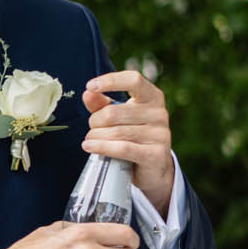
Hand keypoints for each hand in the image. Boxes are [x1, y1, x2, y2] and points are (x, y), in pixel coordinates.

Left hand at [82, 69, 173, 214]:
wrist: (154, 168)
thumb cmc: (134, 136)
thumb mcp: (118, 117)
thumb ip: (102, 104)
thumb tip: (88, 93)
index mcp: (152, 97)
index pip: (133, 80)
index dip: (110, 81)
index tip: (90, 86)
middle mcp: (160, 113)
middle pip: (114, 112)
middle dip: (95, 121)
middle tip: (92, 129)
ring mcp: (160, 134)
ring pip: (116, 132)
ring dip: (96, 137)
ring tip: (89, 140)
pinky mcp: (156, 155)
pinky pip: (123, 148)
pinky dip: (102, 147)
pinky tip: (89, 147)